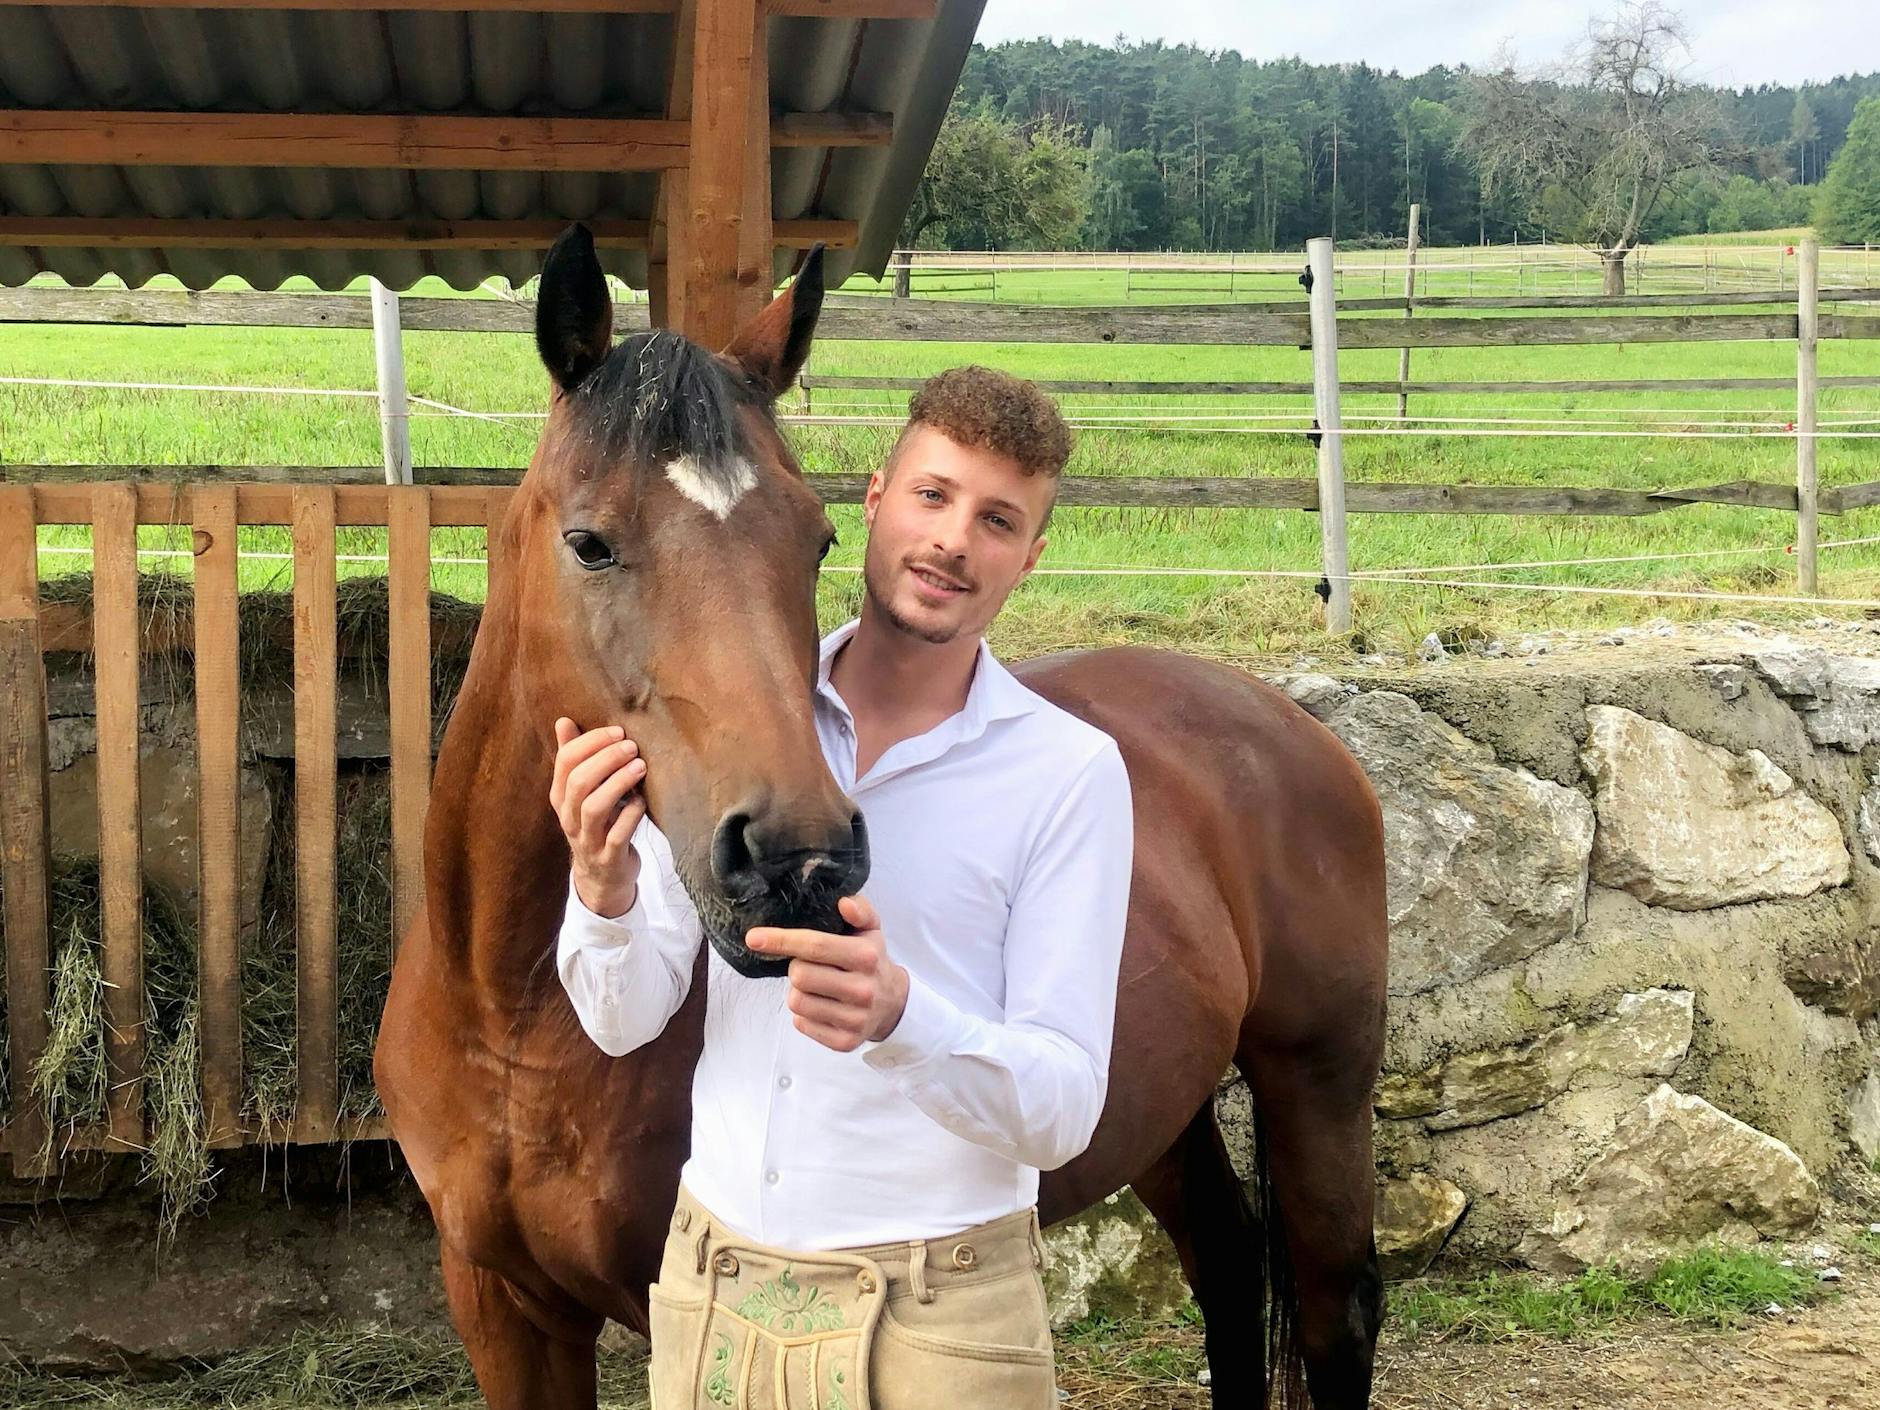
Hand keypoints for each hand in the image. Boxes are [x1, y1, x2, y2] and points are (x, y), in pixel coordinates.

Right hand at [550, 716, 647, 918]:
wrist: (603, 877)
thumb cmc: (597, 824)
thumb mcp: (581, 793)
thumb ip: (573, 758)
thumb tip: (563, 721)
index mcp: (560, 797)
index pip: (565, 761)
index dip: (591, 741)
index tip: (618, 731)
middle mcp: (569, 818)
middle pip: (579, 782)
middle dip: (607, 759)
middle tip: (632, 746)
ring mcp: (588, 840)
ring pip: (595, 807)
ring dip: (619, 783)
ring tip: (640, 767)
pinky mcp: (609, 858)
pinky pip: (618, 835)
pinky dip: (632, 814)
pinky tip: (642, 801)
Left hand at [747, 895, 909, 1052]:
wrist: (893, 1004)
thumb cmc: (871, 960)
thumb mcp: (871, 930)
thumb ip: (860, 909)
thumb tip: (844, 902)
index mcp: (866, 957)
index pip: (814, 946)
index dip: (780, 940)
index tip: (753, 938)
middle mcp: (862, 989)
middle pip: (799, 975)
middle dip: (797, 967)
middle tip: (811, 965)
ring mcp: (854, 1019)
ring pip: (797, 1002)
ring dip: (798, 991)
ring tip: (816, 986)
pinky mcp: (845, 1042)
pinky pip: (801, 1024)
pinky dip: (804, 1013)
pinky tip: (821, 1005)